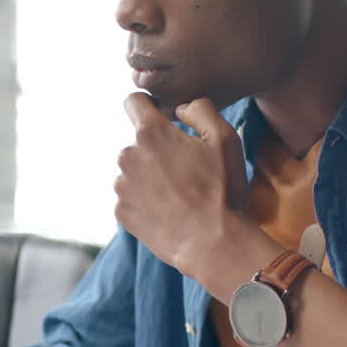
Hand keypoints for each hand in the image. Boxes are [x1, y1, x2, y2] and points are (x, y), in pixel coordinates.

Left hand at [115, 93, 249, 272]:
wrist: (213, 244)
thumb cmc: (222, 191)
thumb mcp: (225, 139)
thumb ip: (200, 109)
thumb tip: (180, 107)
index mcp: (151, 134)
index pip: (133, 102)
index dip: (148, 105)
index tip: (160, 117)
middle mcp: (128, 156)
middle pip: (140, 143)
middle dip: (158, 150)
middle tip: (187, 171)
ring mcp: (122, 186)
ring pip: (135, 171)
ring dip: (152, 177)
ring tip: (180, 196)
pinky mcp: (121, 212)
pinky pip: (132, 198)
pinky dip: (146, 201)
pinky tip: (169, 212)